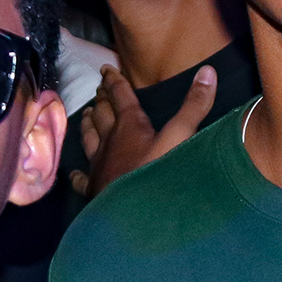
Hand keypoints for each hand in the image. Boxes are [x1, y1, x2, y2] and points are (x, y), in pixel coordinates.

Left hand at [70, 64, 215, 197]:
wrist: (134, 212)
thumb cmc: (158, 171)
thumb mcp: (181, 136)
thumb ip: (194, 106)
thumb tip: (207, 71)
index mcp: (129, 125)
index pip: (120, 95)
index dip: (114, 81)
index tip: (106, 69)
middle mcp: (110, 140)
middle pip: (102, 114)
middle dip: (101, 99)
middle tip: (98, 90)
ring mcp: (99, 164)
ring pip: (89, 138)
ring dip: (88, 124)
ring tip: (86, 114)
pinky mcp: (94, 187)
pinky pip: (82, 178)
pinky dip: (78, 173)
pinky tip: (75, 173)